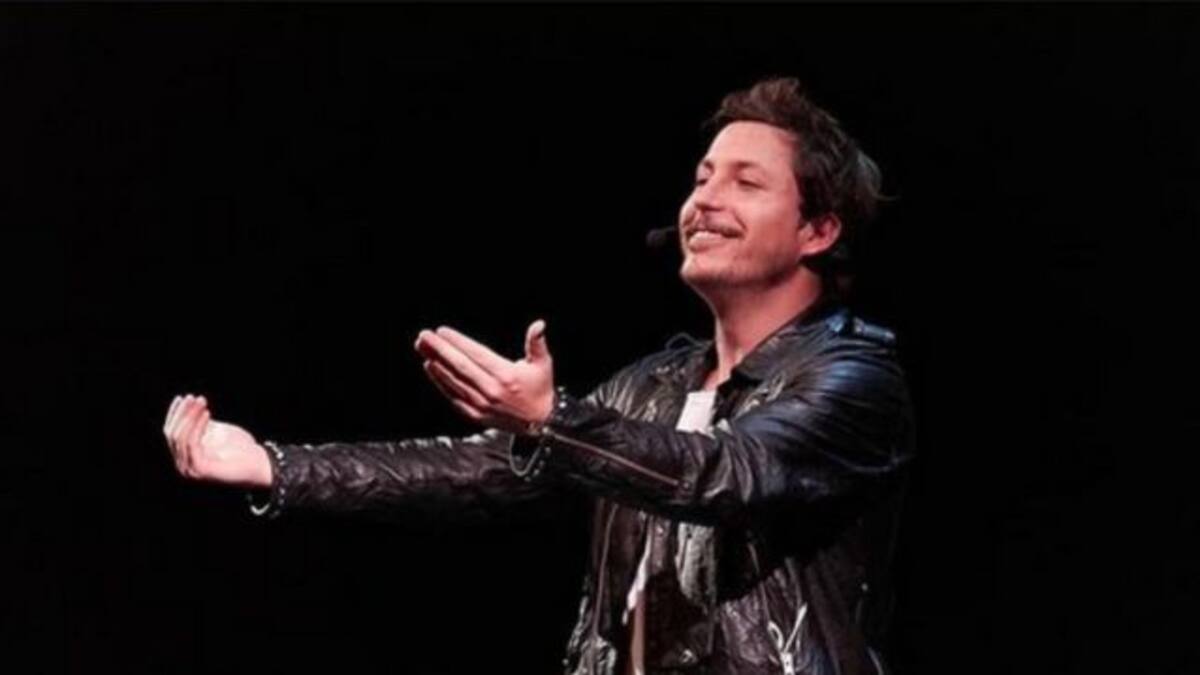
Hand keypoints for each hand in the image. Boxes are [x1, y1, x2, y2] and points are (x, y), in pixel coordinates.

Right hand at [163, 394, 272, 487]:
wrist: (259, 463)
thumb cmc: (240, 447)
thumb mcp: (217, 431)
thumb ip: (202, 424)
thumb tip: (190, 407)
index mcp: (185, 456)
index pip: (171, 433)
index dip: (175, 414)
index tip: (182, 397)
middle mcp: (183, 465)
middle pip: (173, 435)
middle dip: (183, 413)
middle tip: (193, 397)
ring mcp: (190, 469)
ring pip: (180, 438)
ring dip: (190, 416)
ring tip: (202, 402)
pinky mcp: (200, 470)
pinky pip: (192, 444)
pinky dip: (197, 426)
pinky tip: (207, 413)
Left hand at [414, 319, 553, 434]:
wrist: (541, 422)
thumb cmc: (540, 389)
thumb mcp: (543, 364)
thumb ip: (537, 343)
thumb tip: (539, 324)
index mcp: (506, 375)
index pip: (476, 354)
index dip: (458, 342)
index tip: (442, 331)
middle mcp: (492, 390)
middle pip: (460, 366)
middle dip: (439, 349)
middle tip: (424, 336)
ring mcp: (482, 404)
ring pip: (453, 381)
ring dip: (436, 363)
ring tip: (423, 348)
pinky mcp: (476, 415)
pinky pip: (454, 396)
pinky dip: (441, 382)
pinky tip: (431, 369)